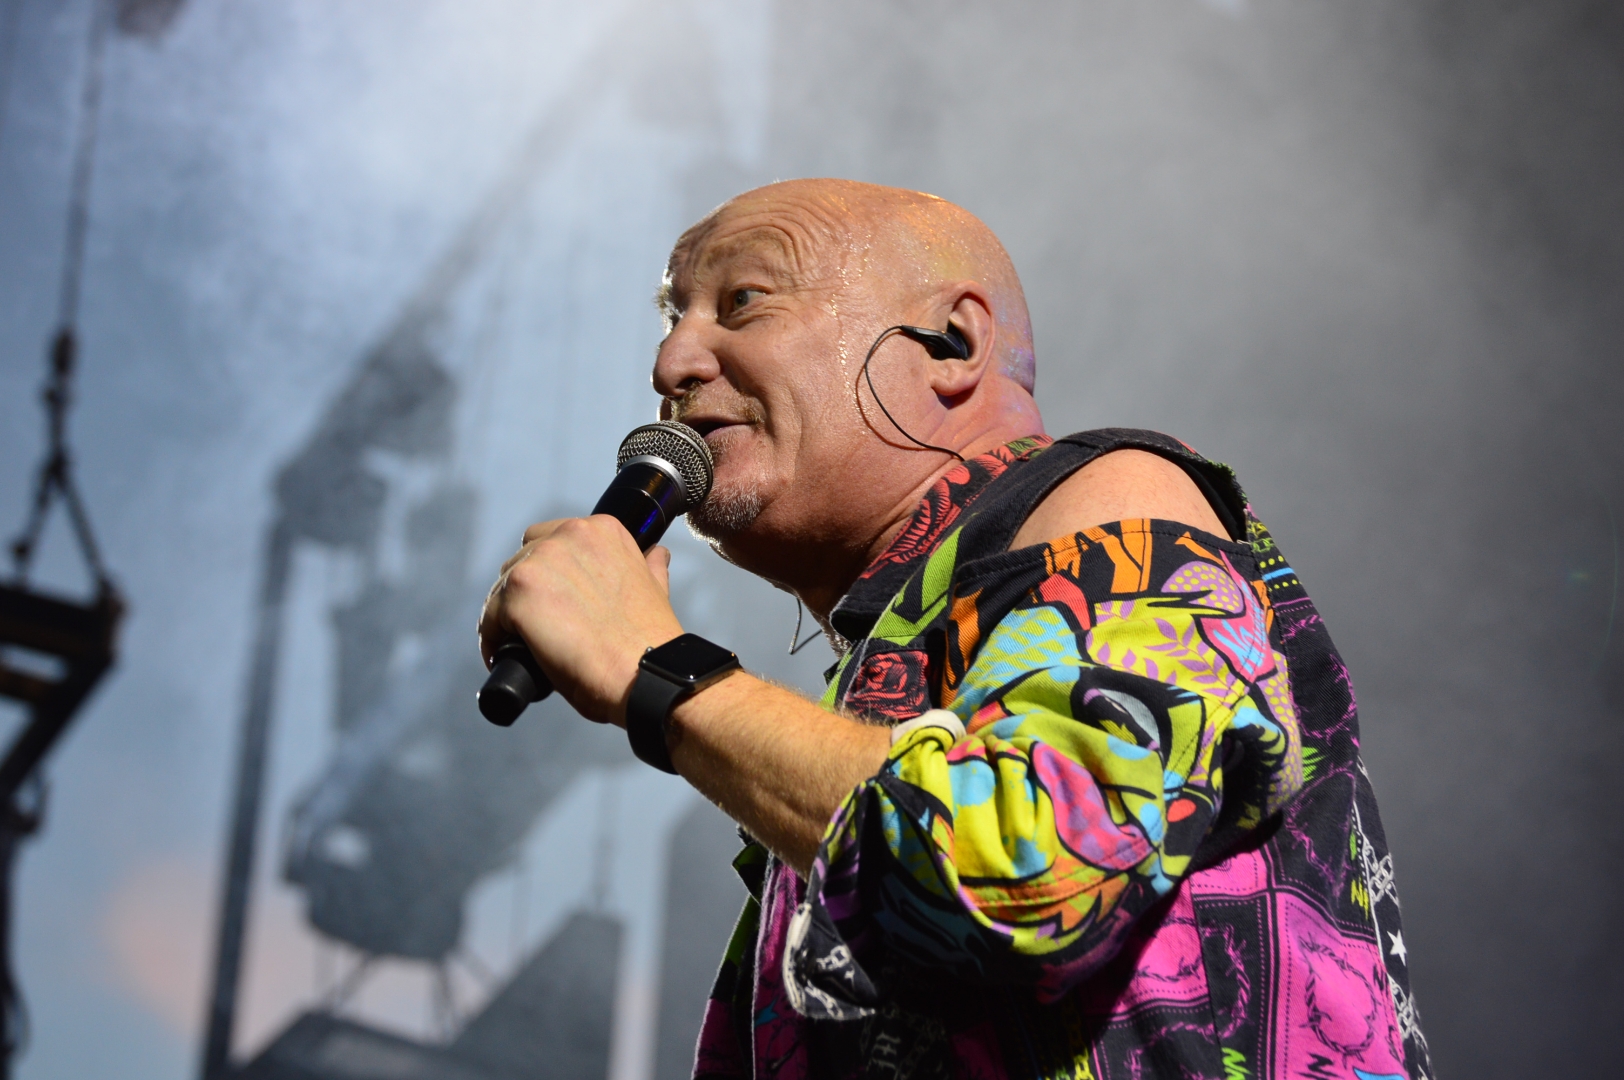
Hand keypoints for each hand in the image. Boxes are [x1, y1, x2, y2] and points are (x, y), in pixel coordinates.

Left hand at [478, 515, 683, 726]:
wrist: (644, 673)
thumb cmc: (649, 640)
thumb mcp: (656, 588)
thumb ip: (650, 566)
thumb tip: (654, 556)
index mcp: (602, 530)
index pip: (551, 540)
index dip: (549, 575)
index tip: (553, 602)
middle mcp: (569, 535)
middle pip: (522, 560)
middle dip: (526, 593)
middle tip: (537, 627)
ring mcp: (540, 563)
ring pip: (502, 588)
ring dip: (506, 615)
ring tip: (519, 646)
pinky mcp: (518, 596)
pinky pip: (489, 617)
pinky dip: (494, 638)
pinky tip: (505, 657)